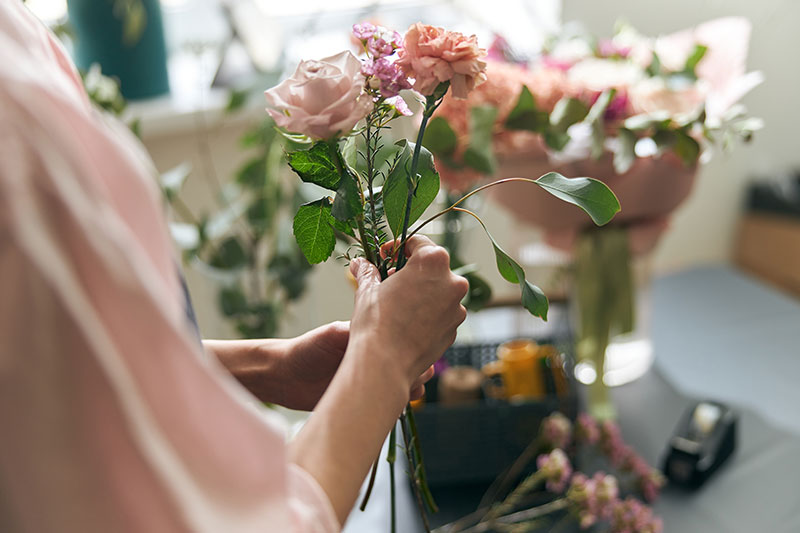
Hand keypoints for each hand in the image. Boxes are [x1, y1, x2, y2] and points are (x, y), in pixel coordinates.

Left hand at [276, 322, 435, 410]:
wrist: (283, 377)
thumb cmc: (306, 349)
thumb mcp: (332, 335)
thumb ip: (355, 332)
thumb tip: (383, 329)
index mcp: (371, 338)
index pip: (403, 340)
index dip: (413, 347)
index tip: (416, 355)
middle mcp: (375, 358)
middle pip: (409, 364)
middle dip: (417, 370)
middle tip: (414, 377)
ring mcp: (371, 380)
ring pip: (402, 385)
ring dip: (409, 389)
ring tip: (407, 393)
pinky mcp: (364, 400)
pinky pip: (387, 404)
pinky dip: (395, 406)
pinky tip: (394, 408)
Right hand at [347, 236, 468, 389]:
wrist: (385, 364)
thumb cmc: (375, 322)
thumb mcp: (367, 290)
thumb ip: (367, 271)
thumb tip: (360, 264)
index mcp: (432, 261)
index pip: (419, 242)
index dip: (398, 247)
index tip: (385, 256)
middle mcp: (452, 281)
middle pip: (433, 266)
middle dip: (412, 270)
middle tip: (390, 279)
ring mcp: (457, 307)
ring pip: (440, 291)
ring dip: (422, 292)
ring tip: (399, 303)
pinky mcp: (454, 329)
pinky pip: (442, 313)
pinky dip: (428, 313)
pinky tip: (408, 322)